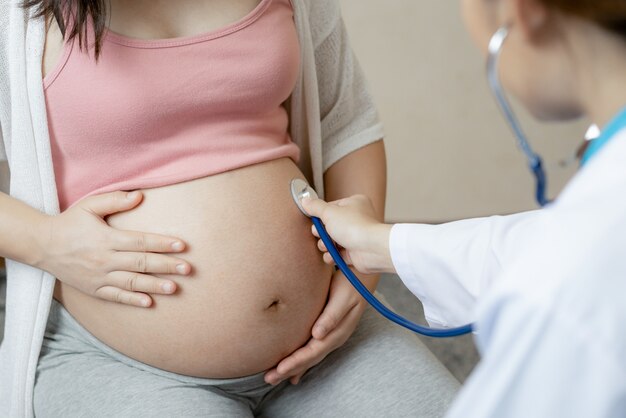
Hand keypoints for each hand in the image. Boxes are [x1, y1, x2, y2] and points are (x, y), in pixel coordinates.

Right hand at [34, 190, 191, 306]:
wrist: (41, 245)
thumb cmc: (69, 222)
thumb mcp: (89, 205)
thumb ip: (115, 200)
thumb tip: (140, 195)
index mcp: (107, 239)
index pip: (140, 242)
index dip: (162, 243)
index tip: (182, 245)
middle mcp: (104, 259)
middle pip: (141, 263)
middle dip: (166, 266)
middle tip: (188, 269)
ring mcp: (99, 277)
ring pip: (131, 283)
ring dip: (154, 286)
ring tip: (175, 288)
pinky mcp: (93, 289)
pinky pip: (115, 297)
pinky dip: (132, 300)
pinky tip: (149, 302)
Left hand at [264, 269, 372, 384]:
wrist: (362, 275)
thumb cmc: (351, 283)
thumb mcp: (343, 298)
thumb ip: (331, 316)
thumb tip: (317, 335)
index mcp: (337, 332)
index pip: (313, 352)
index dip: (296, 362)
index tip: (279, 370)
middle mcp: (334, 338)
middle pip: (309, 359)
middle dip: (289, 370)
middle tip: (269, 379)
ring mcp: (331, 336)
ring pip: (309, 357)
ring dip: (292, 367)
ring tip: (274, 377)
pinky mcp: (327, 331)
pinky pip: (312, 351)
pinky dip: (301, 362)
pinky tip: (293, 372)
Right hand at [302, 195, 393, 274]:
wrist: (371, 249)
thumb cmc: (354, 227)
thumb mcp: (329, 212)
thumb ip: (315, 207)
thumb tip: (305, 201)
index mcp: (353, 204)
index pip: (330, 208)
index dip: (320, 216)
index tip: (314, 221)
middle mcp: (356, 219)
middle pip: (329, 225)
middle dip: (322, 233)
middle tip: (320, 234)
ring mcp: (355, 236)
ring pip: (332, 240)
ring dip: (325, 245)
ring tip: (327, 246)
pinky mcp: (354, 252)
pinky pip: (337, 253)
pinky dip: (332, 256)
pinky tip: (331, 256)